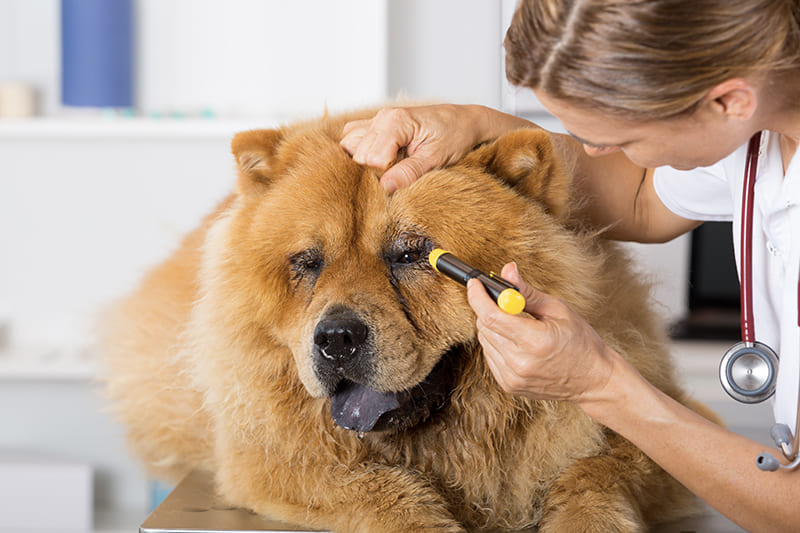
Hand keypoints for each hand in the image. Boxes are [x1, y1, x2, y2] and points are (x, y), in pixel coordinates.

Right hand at [340, 104, 488, 192]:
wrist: (464, 121)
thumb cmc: (454, 136)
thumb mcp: (436, 158)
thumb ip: (410, 172)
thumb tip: (384, 187)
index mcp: (396, 121)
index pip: (371, 159)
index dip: (384, 175)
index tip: (402, 178)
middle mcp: (382, 117)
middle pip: (357, 153)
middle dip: (372, 170)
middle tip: (397, 174)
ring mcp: (377, 119)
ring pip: (349, 145)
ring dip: (362, 161)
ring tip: (387, 168)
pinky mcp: (376, 124)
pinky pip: (353, 137)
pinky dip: (359, 151)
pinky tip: (377, 161)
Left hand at [467, 262, 614, 403]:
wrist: (593, 380)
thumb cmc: (581, 342)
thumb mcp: (558, 310)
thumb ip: (527, 292)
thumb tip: (507, 271)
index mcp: (534, 341)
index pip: (491, 316)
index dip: (478, 297)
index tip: (475, 284)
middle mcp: (520, 362)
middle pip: (484, 327)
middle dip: (488, 309)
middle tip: (504, 302)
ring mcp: (512, 377)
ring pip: (484, 341)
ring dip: (493, 327)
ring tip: (517, 324)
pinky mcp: (509, 385)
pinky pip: (490, 356)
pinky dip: (497, 344)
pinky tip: (516, 342)